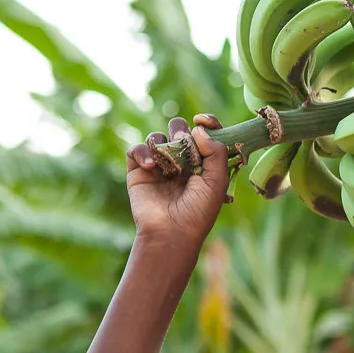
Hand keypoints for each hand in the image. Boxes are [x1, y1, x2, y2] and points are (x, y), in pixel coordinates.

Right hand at [125, 114, 229, 247]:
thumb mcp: (217, 181)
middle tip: (183, 142)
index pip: (204, 133)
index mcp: (203, 163)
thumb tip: (198, 128)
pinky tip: (151, 166)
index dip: (205, 123)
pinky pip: (136, 149)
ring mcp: (159, 166)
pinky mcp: (139, 172)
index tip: (202, 120)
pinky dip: (142, 152)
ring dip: (162, 143)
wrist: (172, 232)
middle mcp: (181, 162)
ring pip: (157, 137)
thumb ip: (216, 151)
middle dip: (180, 130)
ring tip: (167, 163)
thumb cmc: (199, 211)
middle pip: (178, 129)